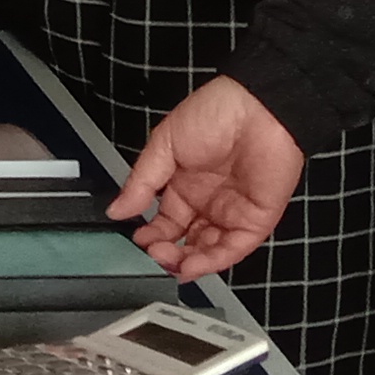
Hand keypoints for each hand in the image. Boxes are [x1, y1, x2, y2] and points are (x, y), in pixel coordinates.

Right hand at [103, 77, 304, 277]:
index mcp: (185, 184)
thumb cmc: (216, 113)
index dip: (151, 234)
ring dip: (186, 261)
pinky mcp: (255, 220)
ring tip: (167, 260)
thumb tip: (117, 209)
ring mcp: (232, 212)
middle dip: (166, 251)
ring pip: (207, 250)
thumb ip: (141, 182)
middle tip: (152, 253)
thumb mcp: (164, 144)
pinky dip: (211, 262)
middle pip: (185, 240)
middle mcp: (208, 201)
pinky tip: (190, 266)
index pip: (166, 221)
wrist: (257, 108)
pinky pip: (232, 249)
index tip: (137, 240)